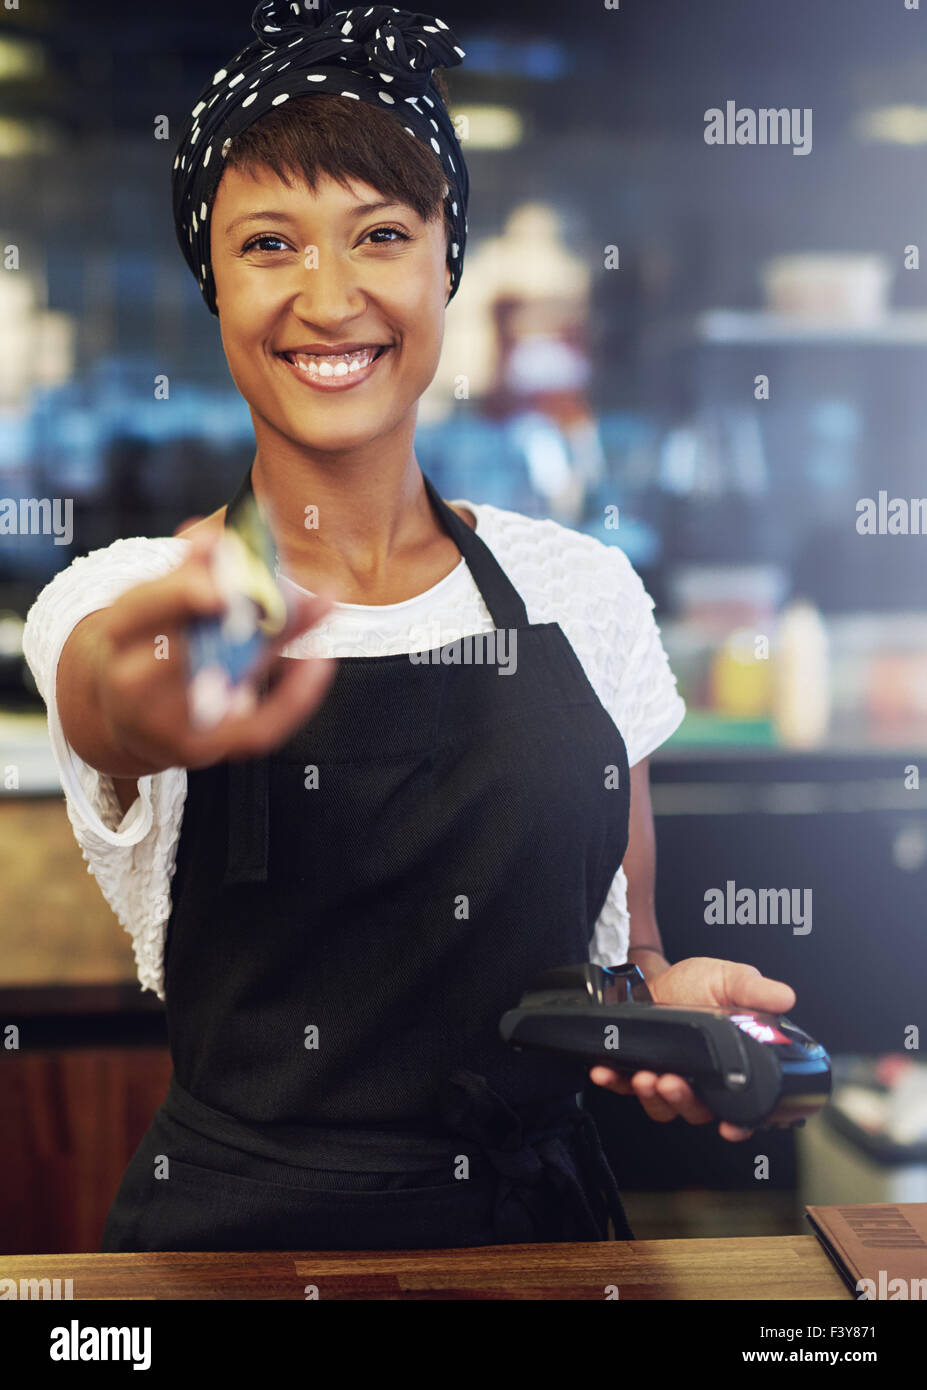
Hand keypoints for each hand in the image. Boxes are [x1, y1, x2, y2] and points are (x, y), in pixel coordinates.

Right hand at [92, 528, 338, 774]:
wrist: (133, 720)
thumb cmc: (159, 649)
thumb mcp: (170, 608)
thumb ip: (202, 576)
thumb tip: (220, 538)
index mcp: (120, 632)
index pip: (142, 608)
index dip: (179, 588)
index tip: (217, 554)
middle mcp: (131, 682)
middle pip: (178, 653)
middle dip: (230, 620)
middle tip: (274, 588)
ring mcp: (165, 722)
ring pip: (222, 687)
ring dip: (275, 645)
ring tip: (318, 607)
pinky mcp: (203, 750)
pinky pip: (257, 728)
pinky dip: (293, 696)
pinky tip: (319, 662)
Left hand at [589, 956, 796, 1142]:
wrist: (657, 976)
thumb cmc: (696, 984)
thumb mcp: (729, 979)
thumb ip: (754, 990)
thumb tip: (785, 997)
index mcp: (730, 1067)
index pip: (741, 1109)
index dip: (739, 1124)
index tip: (730, 1126)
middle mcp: (701, 1082)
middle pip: (698, 1111)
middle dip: (684, 1101)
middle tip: (673, 1082)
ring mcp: (669, 1079)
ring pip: (664, 1107)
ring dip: (653, 1096)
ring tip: (645, 1076)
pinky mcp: (636, 1072)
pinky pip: (624, 1088)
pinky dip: (614, 1082)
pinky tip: (605, 1071)